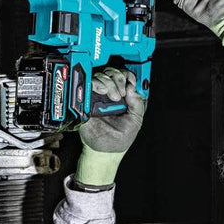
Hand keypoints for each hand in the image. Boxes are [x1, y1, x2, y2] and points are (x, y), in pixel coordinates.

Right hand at [75, 68, 144, 186]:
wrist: (105, 150)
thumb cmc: (120, 137)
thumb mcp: (136, 120)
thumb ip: (137, 104)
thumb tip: (133, 89)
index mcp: (123, 96)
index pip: (124, 77)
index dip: (128, 76)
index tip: (131, 83)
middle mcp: (110, 93)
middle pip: (111, 72)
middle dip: (118, 78)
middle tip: (122, 93)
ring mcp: (97, 96)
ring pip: (100, 76)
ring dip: (109, 82)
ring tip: (114, 97)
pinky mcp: (86, 100)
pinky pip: (87, 85)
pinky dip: (95, 83)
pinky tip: (101, 91)